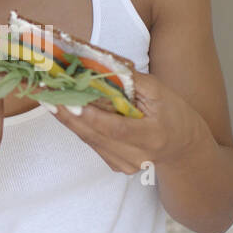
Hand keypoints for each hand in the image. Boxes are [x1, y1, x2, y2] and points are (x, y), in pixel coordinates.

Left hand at [39, 70, 205, 173]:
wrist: (184, 148)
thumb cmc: (175, 114)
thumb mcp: (160, 92)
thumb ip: (131, 81)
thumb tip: (100, 65)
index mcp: (152, 136)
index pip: (116, 128)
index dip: (91, 116)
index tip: (69, 102)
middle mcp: (138, 156)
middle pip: (96, 136)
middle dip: (69, 114)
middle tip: (47, 95)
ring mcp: (126, 165)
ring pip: (90, 140)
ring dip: (68, 119)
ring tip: (49, 98)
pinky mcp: (117, 167)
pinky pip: (93, 144)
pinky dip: (79, 126)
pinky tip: (65, 110)